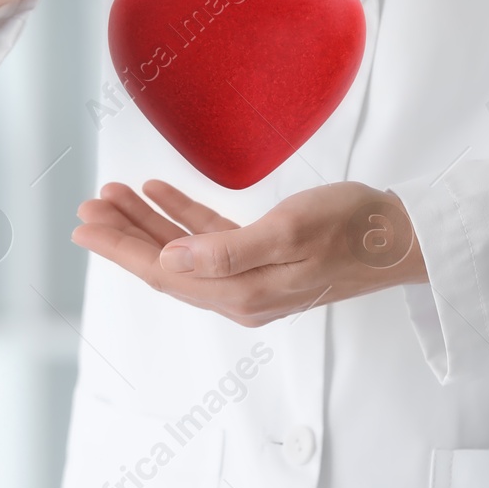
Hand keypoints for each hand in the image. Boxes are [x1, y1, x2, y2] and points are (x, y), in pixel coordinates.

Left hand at [72, 180, 428, 326]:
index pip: (163, 273)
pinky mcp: (265, 258)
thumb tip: (169, 263)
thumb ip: (226, 251)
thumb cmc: (353, 228)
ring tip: (113, 196)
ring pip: (182, 252)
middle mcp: (240, 293)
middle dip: (122, 236)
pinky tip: (160, 194)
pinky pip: (211, 240)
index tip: (84, 226)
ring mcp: (252, 278)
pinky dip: (182, 217)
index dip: (119, 249)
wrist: (403, 238)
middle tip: (87, 207)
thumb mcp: (290, 231)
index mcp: (241, 293)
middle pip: (164, 266)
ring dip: (147, 224)